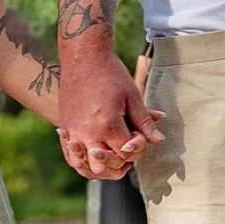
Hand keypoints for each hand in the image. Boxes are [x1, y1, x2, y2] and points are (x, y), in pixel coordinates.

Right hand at [58, 46, 161, 181]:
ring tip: (110, 157)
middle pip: (105, 167)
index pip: (126, 154)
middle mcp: (88, 133)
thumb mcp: (132, 96)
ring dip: (99, 168)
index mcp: (108, 126)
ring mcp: (73, 132)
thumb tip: (159, 140)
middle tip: (126, 149)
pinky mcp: (65, 127)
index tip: (139, 135)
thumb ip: (144, 122)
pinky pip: (70, 155)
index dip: (137, 148)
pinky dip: (81, 160)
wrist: (83, 56)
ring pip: (84, 167)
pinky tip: (90, 153)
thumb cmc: (111, 73)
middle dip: (120, 163)